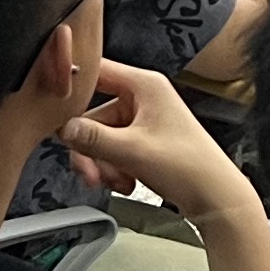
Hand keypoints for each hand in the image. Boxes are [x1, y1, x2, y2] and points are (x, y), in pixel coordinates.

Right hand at [58, 58, 261, 218]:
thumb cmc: (188, 167)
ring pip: (102, 137)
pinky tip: (125, 183)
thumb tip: (63, 128)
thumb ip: (93, 138)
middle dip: (90, 148)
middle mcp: (143, 97)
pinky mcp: (144, 141)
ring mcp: (144, 120)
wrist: (216, 198)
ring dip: (102, 163)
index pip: (96, 71)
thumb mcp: (132, 151)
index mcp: (144, 85)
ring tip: (116, 182)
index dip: (72, 86)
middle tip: (91, 174)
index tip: (53, 107)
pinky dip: (113, 168)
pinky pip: (114, 150)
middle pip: (93, 115)